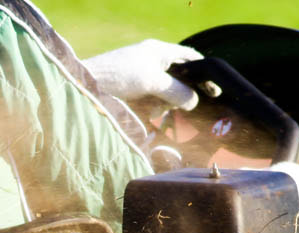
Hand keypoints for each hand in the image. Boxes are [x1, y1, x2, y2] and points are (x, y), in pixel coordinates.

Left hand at [84, 39, 202, 109]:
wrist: (85, 86)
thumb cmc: (118, 76)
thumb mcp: (152, 82)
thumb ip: (176, 91)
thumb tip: (193, 102)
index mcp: (159, 51)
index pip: (190, 58)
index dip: (204, 73)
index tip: (214, 90)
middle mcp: (152, 60)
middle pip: (178, 78)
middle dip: (181, 95)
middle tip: (185, 110)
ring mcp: (141, 75)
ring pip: (165, 92)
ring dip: (165, 105)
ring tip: (157, 114)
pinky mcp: (131, 90)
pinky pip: (151, 100)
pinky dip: (153, 108)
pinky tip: (148, 116)